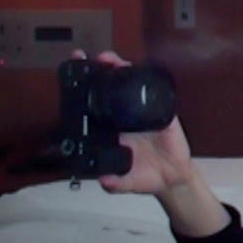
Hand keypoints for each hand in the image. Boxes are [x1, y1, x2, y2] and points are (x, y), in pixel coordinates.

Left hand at [75, 50, 195, 194]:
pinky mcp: (163, 112)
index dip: (81, 90)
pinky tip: (139, 71)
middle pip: (108, 88)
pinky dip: (147, 81)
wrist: (172, 178)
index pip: (92, 105)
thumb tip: (105, 180)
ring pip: (129, 85)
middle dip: (97, 71)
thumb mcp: (124, 183)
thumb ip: (114, 183)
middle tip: (86, 59)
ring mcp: (143, 112)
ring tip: (110, 59)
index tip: (70, 78)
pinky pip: (155, 94)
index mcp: (109, 129)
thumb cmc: (143, 177)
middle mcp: (123, 116)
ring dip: (119, 68)